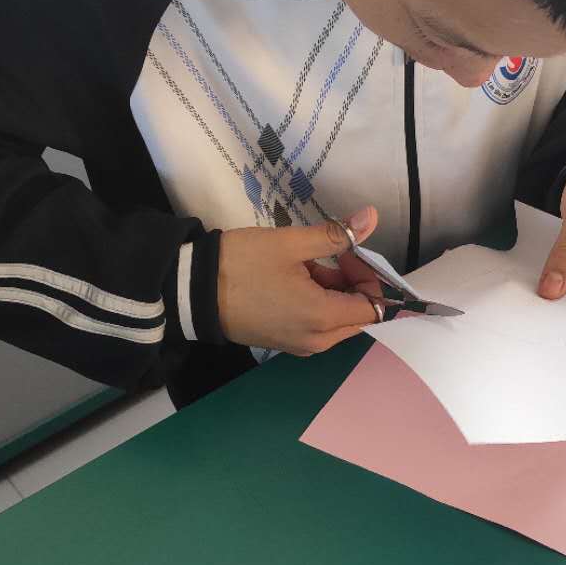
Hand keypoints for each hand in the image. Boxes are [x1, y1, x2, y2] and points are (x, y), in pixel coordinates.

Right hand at [217, 208, 385, 354]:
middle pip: (357, 317)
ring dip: (334, 293)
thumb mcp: (290, 243)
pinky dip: (318, 304)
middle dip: (353, 284)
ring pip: (337, 322)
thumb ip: (337, 234)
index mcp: (322, 318)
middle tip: (333, 255)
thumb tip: (372, 218)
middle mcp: (317, 341)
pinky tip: (297, 280)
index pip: (373, 307)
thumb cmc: (242, 265)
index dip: (370, 277)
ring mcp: (299, 346)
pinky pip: (316, 327)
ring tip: (309, 264)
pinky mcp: (284, 344)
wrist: (192, 291)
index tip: (350, 252)